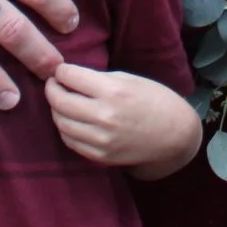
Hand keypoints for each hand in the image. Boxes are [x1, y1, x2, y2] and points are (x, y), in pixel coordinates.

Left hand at [45, 63, 199, 173]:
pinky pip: (70, 141)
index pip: (70, 77)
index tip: (61, 70)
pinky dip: (65, 129)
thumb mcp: (130, 79)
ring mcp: (101, 139)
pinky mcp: (101, 156)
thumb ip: (99, 78)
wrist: (174, 135)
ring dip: (56, 109)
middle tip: (53, 84)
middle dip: (51, 89)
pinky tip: (71, 120)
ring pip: (61, 123)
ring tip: (61, 101)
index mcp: (113, 91)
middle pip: (60, 101)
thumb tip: (70, 76)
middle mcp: (104, 116)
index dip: (61, 71)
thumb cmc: (155, 99)